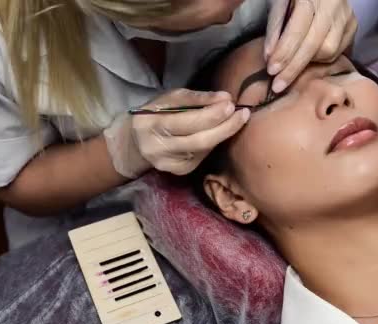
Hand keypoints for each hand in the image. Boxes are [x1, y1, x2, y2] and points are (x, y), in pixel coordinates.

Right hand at [104, 89, 249, 177]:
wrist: (135, 143)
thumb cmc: (154, 114)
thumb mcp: (168, 99)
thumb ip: (195, 98)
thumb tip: (224, 97)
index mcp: (152, 125)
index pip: (187, 121)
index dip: (211, 114)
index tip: (230, 102)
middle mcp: (159, 148)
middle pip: (199, 140)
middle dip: (225, 126)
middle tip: (242, 113)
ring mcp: (170, 164)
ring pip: (204, 149)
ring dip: (224, 134)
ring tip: (238, 119)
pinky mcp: (179, 172)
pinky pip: (202, 156)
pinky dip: (213, 143)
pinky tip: (220, 132)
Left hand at [265, 0, 357, 92]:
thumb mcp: (278, 4)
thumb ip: (274, 27)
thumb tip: (270, 57)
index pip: (298, 29)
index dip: (285, 52)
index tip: (272, 71)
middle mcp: (333, 5)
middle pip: (315, 45)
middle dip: (294, 67)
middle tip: (278, 85)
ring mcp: (346, 15)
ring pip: (329, 51)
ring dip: (308, 62)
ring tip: (294, 63)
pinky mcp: (353, 25)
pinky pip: (338, 52)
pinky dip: (321, 59)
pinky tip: (309, 57)